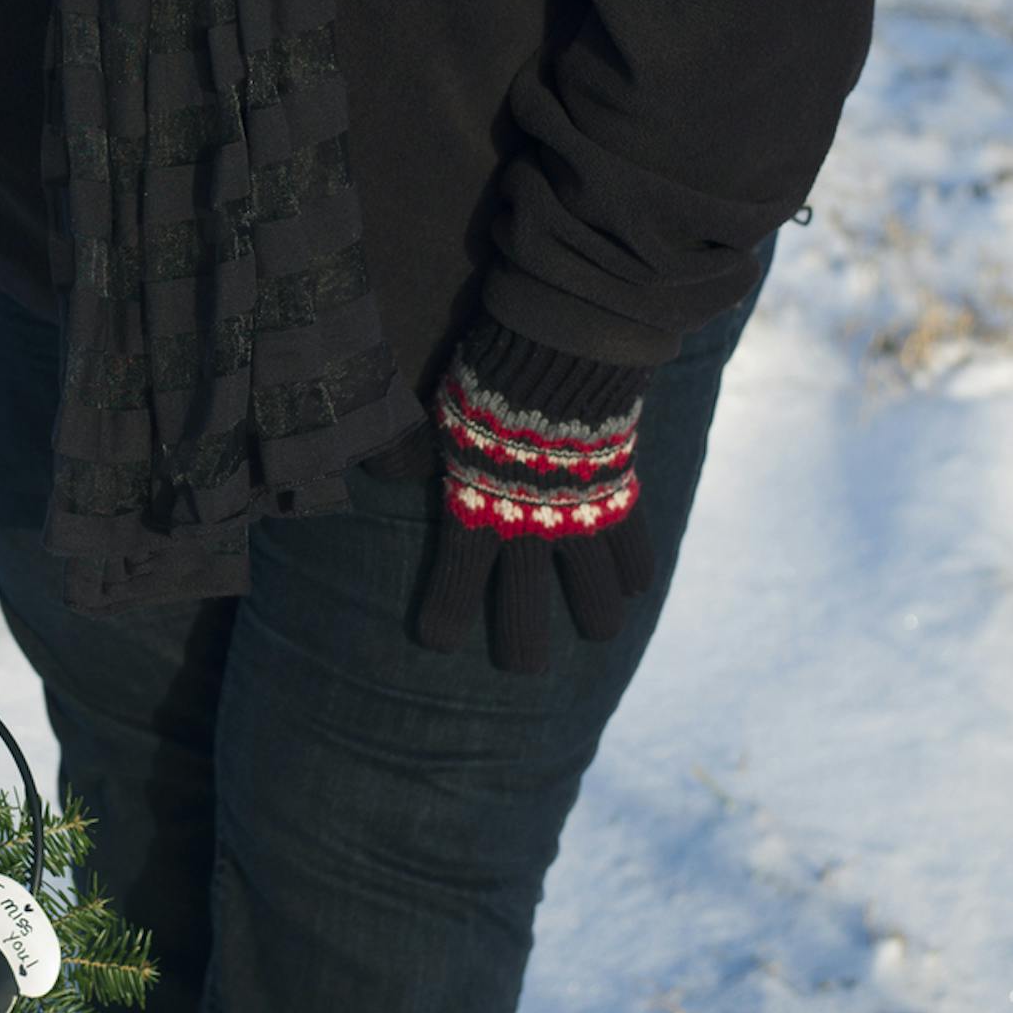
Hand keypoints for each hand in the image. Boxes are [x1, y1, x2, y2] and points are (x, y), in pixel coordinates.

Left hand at [414, 318, 656, 676]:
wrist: (561, 344)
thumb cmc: (488, 371)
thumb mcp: (438, 412)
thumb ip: (410, 449)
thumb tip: (378, 470)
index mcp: (476, 509)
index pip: (456, 583)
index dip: (447, 618)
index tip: (438, 641)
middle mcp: (528, 527)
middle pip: (526, 613)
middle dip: (522, 647)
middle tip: (522, 667)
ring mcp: (580, 517)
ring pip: (595, 596)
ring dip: (594, 616)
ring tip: (596, 629)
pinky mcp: (620, 494)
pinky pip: (635, 548)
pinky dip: (634, 569)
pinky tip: (634, 585)